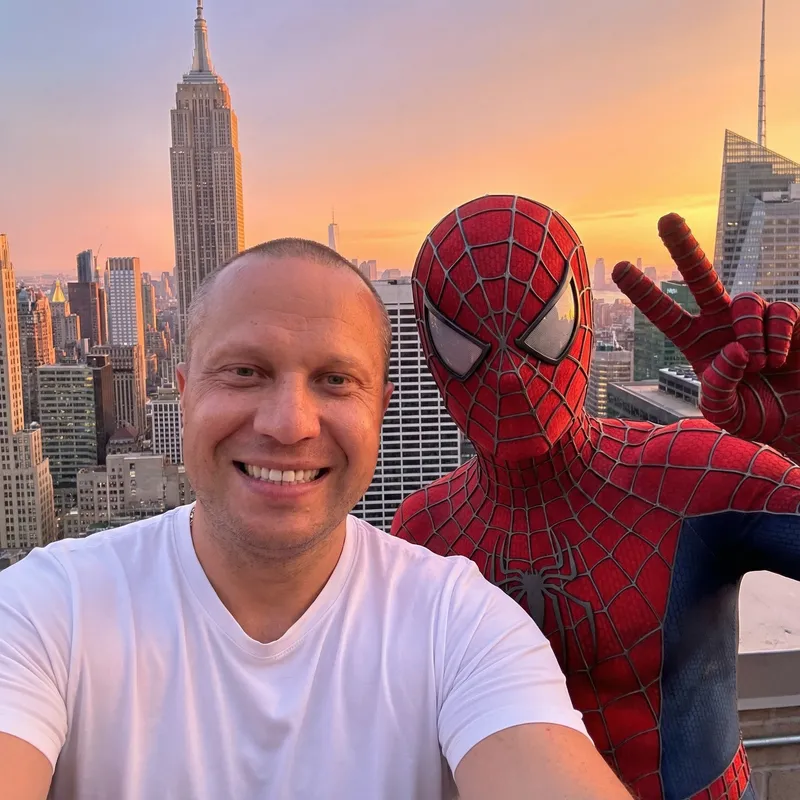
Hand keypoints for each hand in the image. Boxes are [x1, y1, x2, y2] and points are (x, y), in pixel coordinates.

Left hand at [612, 213, 799, 454]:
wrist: (796, 421)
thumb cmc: (755, 417)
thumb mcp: (724, 413)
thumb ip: (718, 388)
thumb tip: (733, 348)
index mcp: (695, 343)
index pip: (665, 314)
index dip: (644, 293)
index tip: (621, 268)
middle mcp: (721, 323)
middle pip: (700, 275)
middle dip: (684, 247)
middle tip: (666, 218)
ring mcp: (753, 319)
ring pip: (745, 300)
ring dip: (751, 333)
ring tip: (759, 365)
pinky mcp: (786, 319)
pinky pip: (779, 311)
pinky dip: (777, 336)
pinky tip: (778, 359)